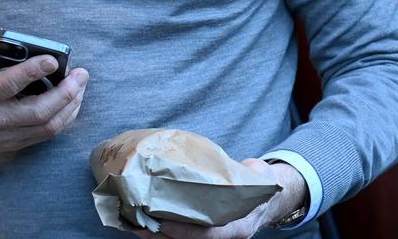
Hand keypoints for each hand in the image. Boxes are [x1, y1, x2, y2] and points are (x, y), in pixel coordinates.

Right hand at [0, 26, 88, 159]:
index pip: (9, 85)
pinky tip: (70, 104)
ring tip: (81, 87)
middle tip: (81, 74)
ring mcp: (4, 136)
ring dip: (70, 108)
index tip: (52, 59)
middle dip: (66, 93)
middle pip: (38, 112)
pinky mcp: (11, 144)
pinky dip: (62, 119)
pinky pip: (44, 135)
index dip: (33, 71)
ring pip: (46, 127)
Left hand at [129, 159, 306, 238]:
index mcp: (239, 226)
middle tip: (138, 226)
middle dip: (163, 237)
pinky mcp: (202, 230)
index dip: (186, 231)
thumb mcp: (260, 177)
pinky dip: (161, 231)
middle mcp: (224, 235)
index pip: (209, 235)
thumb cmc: (258, 183)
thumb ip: (253, 174)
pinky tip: (142, 222)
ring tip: (133, 224)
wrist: (263, 198)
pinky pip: (180, 235)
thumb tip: (252, 166)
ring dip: (157, 235)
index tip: (164, 223)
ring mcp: (213, 235)